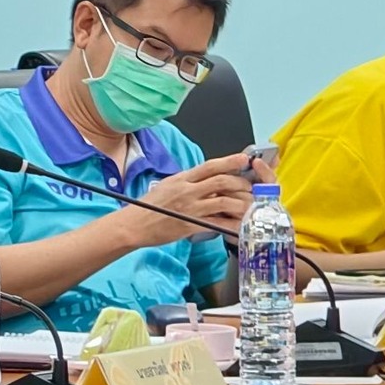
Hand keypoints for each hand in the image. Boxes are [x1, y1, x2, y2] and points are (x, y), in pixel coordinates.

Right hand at [126, 155, 258, 246]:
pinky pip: (217, 223)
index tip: (244, 158)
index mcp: (182, 179)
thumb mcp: (166, 186)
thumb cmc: (147, 207)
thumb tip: (204, 180)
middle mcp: (187, 191)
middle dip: (241, 183)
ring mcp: (190, 208)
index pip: (210, 165)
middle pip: (222, 181)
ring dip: (241, 204)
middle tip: (251, 188)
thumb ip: (187, 182)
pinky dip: (231, 225)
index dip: (229, 161)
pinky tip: (239, 226)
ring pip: (224, 201)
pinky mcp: (190, 225)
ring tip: (250, 206)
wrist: (133, 225)